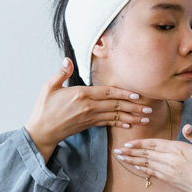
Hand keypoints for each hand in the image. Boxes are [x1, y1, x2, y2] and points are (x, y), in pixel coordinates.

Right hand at [25, 58, 151, 161]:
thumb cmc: (44, 108)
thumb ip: (61, 73)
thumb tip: (67, 60)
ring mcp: (90, 117)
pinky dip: (120, 124)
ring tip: (145, 118)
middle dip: (134, 107)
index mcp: (81, 94)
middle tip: (149, 109)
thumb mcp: (49, 87)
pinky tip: (130, 125)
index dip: (124, 93)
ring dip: (131, 117)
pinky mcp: (89, 125)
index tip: (137, 95)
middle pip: (116, 105)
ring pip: (115, 115)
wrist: (42, 131)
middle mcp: (89, 106)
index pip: (108, 92)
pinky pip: (108, 124)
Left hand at [113, 124, 191, 191]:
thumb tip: (187, 126)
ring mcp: (169, 172)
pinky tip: (136, 168)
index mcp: (179, 150)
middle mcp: (171, 161)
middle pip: (147, 154)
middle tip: (116, 151)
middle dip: (131, 152)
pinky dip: (143, 169)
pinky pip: (153, 173)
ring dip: (133, 160)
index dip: (140, 143)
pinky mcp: (171, 180)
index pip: (155, 144)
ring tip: (121, 158)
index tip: (127, 143)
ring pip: (147, 164)